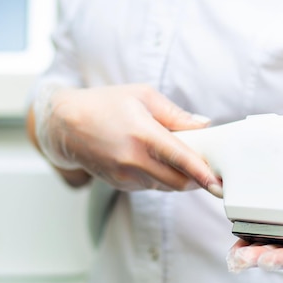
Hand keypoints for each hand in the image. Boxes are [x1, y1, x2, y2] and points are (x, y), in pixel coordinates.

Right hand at [33, 83, 222, 194]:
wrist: (64, 125)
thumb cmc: (105, 104)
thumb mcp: (143, 96)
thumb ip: (177, 114)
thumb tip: (204, 125)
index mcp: (142, 134)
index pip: (180, 158)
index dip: (202, 172)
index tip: (218, 183)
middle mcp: (133, 159)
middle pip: (177, 181)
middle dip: (197, 178)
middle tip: (208, 168)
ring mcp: (125, 176)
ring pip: (165, 186)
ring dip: (178, 177)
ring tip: (176, 156)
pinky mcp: (121, 185)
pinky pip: (150, 186)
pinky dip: (160, 177)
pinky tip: (154, 159)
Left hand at [224, 114, 282, 271]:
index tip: (266, 261)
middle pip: (281, 251)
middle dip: (260, 257)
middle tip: (241, 259)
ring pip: (267, 241)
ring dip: (248, 251)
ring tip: (233, 257)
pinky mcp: (275, 204)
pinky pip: (258, 222)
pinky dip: (245, 233)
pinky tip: (232, 238)